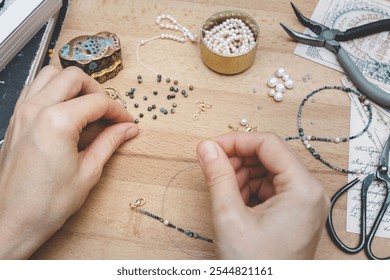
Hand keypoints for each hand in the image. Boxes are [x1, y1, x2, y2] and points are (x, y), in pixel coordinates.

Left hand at [0, 66, 138, 258]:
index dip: (118, 111)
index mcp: (58, 122)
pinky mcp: (15, 119)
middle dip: (96, 90)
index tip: (126, 122)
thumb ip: (110, 142)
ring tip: (86, 106)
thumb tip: (128, 128)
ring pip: (50, 74)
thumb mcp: (89, 171)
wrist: (15, 219)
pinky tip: (65, 109)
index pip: (97, 102)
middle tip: (107, 111)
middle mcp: (37, 109)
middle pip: (73, 77)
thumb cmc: (49, 202)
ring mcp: (22, 111)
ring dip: (72, 85)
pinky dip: (53, 90)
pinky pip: (34, 88)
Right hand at [197, 132, 328, 258]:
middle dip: (238, 159)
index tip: (211, 146)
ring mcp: (303, 202)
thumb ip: (217, 176)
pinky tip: (234, 199)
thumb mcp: (229, 217)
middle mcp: (309, 192)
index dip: (236, 141)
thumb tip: (206, 148)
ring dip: (242, 173)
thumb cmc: (256, 267)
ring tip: (223, 188)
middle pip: (269, 156)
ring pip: (267, 170)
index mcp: (302, 189)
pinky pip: (269, 187)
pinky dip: (249, 188)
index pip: (268, 144)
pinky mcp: (294, 211)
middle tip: (213, 167)